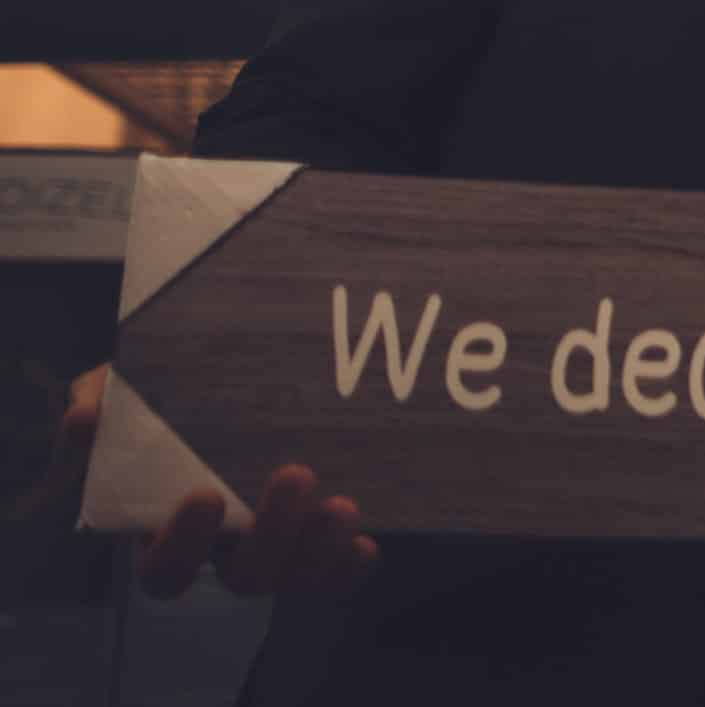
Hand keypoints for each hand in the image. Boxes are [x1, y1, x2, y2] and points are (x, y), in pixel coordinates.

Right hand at [53, 366, 376, 600]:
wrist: (208, 382)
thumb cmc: (156, 399)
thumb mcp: (119, 394)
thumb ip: (99, 405)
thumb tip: (85, 419)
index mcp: (163, 531)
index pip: (165, 568)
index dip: (183, 544)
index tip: (206, 496)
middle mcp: (219, 550)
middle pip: (243, 576)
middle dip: (273, 534)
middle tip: (296, 474)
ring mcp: (270, 547)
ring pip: (293, 576)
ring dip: (320, 550)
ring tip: (342, 507)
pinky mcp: (312, 536)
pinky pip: (331, 572)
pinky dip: (346, 567)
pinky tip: (365, 544)